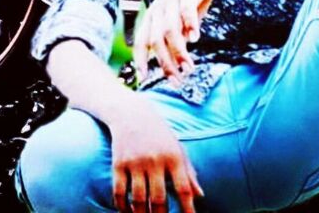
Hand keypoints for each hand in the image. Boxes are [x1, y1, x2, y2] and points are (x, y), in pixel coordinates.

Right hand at [110, 93, 203, 212]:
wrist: (132, 114)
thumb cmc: (160, 135)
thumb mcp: (177, 148)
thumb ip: (188, 172)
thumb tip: (200, 195)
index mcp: (173, 156)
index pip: (183, 188)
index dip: (187, 209)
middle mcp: (155, 159)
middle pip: (159, 199)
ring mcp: (135, 162)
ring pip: (139, 200)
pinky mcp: (119, 164)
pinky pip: (120, 193)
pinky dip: (123, 207)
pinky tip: (128, 211)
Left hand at [134, 0, 228, 83]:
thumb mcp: (183, 20)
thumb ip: (177, 39)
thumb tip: (174, 65)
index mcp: (153, 14)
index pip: (141, 40)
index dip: (140, 59)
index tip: (144, 77)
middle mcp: (159, 7)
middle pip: (156, 40)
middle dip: (166, 63)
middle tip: (178, 81)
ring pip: (170, 30)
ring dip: (179, 52)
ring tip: (189, 68)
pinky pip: (186, 10)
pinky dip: (190, 25)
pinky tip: (196, 39)